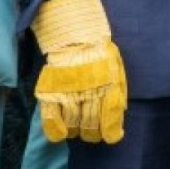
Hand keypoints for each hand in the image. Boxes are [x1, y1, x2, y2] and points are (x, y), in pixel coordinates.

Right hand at [31, 0, 127, 143]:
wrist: (73, 31)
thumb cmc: (98, 50)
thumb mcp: (115, 65)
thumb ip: (117, 88)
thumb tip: (119, 112)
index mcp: (108, 84)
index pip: (111, 115)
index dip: (112, 131)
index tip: (113, 136)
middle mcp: (89, 91)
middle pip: (91, 125)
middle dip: (93, 134)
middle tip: (93, 133)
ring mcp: (68, 92)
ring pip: (73, 124)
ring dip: (77, 131)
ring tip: (79, 129)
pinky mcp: (50, 91)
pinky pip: (52, 118)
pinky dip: (56, 130)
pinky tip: (61, 134)